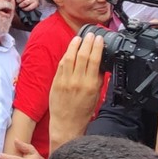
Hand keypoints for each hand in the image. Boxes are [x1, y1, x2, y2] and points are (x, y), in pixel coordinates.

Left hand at [49, 33, 104, 149]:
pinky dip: (67, 54)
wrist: (66, 124)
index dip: (97, 47)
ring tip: (80, 37)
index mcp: (91, 85)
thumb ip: (99, 80)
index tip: (99, 39)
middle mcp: (78, 81)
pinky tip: (70, 49)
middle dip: (88, 42)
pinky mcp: (56, 81)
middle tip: (91, 34)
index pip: (95, 60)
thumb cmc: (83, 112)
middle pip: (83, 55)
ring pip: (70, 57)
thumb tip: (101, 64)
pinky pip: (62, 64)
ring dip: (75, 45)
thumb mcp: (96, 96)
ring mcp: (65, 80)